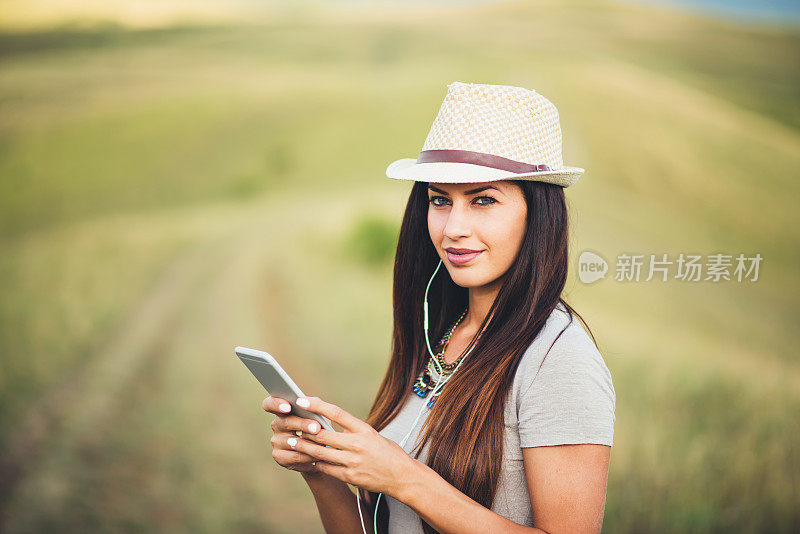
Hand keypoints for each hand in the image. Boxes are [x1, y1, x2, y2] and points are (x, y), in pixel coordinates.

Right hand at [262, 395, 324, 474]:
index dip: (276, 404)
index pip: (270, 404)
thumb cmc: (320, 426)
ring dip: (308, 442)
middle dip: (303, 424)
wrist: (321, 451)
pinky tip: (317, 456)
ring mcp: (276, 441)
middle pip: (286, 422)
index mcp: (283, 410)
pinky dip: (308, 456)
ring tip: (322, 443)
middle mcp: (277, 424)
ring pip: (291, 441)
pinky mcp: (279, 456)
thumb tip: (309, 403)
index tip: (288, 406)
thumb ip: (314, 405)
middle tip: (316, 427)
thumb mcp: (319, 414)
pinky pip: (294, 456)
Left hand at [285, 396, 416, 496]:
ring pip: (320, 453)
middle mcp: (357, 444)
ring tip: (292, 441)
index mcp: (364, 429)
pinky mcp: (350, 477)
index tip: (303, 401)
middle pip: (323, 434)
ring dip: (304, 447)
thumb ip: (353, 429)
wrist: (403, 477)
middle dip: (304, 430)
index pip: (337, 413)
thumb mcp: (373, 434)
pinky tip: (309, 459)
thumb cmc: (388, 453)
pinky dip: (316, 463)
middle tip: (291, 424)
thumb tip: (331, 422)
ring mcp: (352, 462)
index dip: (317, 406)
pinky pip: (326, 469)